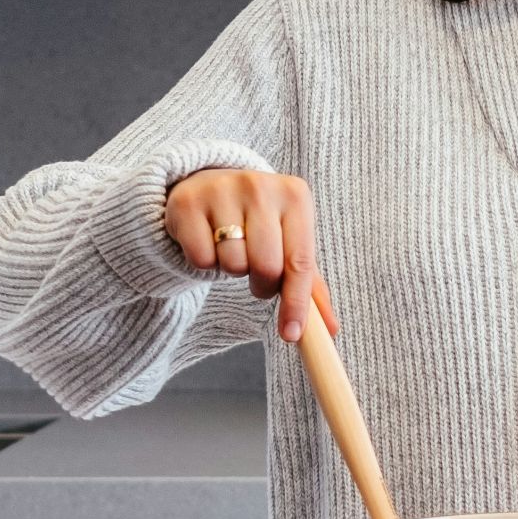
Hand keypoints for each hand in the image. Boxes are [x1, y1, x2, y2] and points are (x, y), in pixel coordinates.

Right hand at [163, 168, 338, 342]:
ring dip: (232, 269)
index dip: (296, 302)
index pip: (300, 261)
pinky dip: (205, 262)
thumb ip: (309, 283)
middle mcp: (260, 186)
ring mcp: (222, 190)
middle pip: (266, 266)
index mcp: (295, 194)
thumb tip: (330, 328)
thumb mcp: (289, 239)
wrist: (209, 184)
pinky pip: (201, 259)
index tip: (291, 334)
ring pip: (232, 264)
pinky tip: (208, 241)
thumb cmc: (258, 220)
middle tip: (256, 275)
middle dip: (262, 284)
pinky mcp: (187, 202)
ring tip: (231, 249)